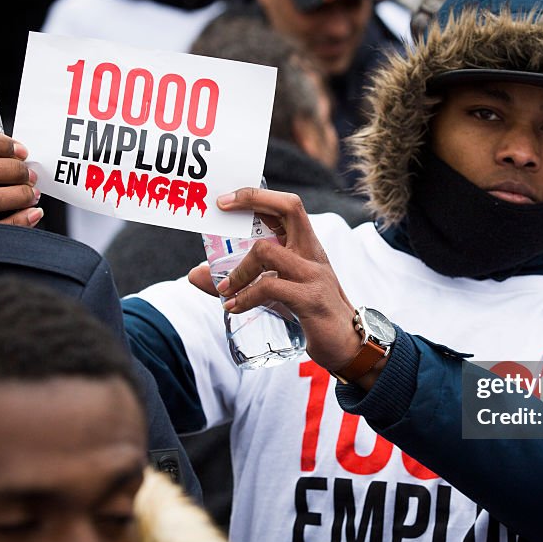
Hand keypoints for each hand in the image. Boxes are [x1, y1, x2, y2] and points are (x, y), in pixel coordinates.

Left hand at [188, 187, 368, 376]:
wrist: (348, 346)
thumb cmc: (311, 314)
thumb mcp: (275, 294)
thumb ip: (238, 282)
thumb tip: (195, 274)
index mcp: (307, 246)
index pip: (287, 206)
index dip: (256, 196)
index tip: (225, 200)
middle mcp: (312, 253)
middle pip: (289, 207)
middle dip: (251, 200)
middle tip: (220, 209)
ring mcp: (313, 274)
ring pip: (267, 250)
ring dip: (238, 270)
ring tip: (224, 290)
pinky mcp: (310, 298)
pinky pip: (270, 286)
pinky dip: (246, 296)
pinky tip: (234, 308)